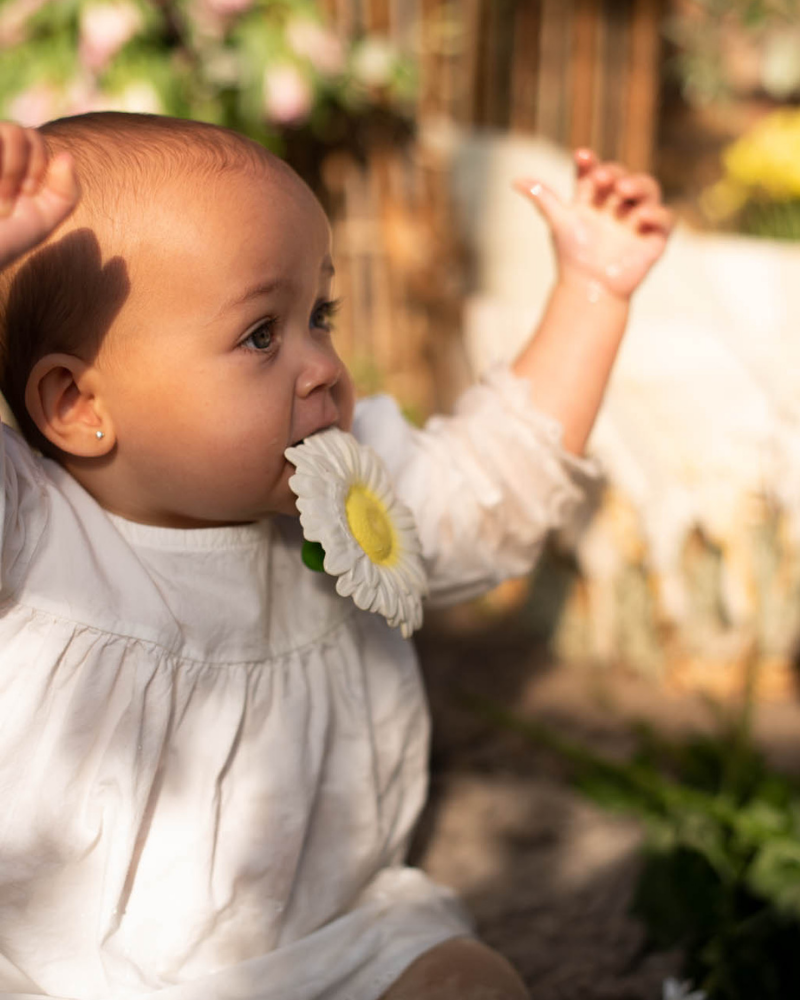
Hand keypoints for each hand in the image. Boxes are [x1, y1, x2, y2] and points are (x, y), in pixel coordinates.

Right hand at [0, 122, 79, 271]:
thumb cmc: (8, 237)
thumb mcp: (45, 218)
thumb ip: (67, 191)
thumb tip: (67, 156)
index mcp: (13, 159)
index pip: (33, 137)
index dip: (38, 165)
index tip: (30, 194)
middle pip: (14, 132)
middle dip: (18, 169)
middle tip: (11, 201)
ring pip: (3, 134)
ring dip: (7, 172)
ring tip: (0, 205)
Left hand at [514, 149, 673, 300]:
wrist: (589, 289)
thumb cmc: (573, 256)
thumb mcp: (558, 222)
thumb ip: (543, 198)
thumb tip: (515, 180)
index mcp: (594, 198)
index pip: (595, 172)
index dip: (590, 163)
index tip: (581, 157)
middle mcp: (618, 204)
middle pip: (623, 177)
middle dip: (615, 173)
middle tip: (602, 178)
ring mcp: (638, 218)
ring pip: (648, 190)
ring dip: (638, 185)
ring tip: (623, 191)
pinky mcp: (655, 236)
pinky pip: (665, 219)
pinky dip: (657, 214)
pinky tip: (641, 216)